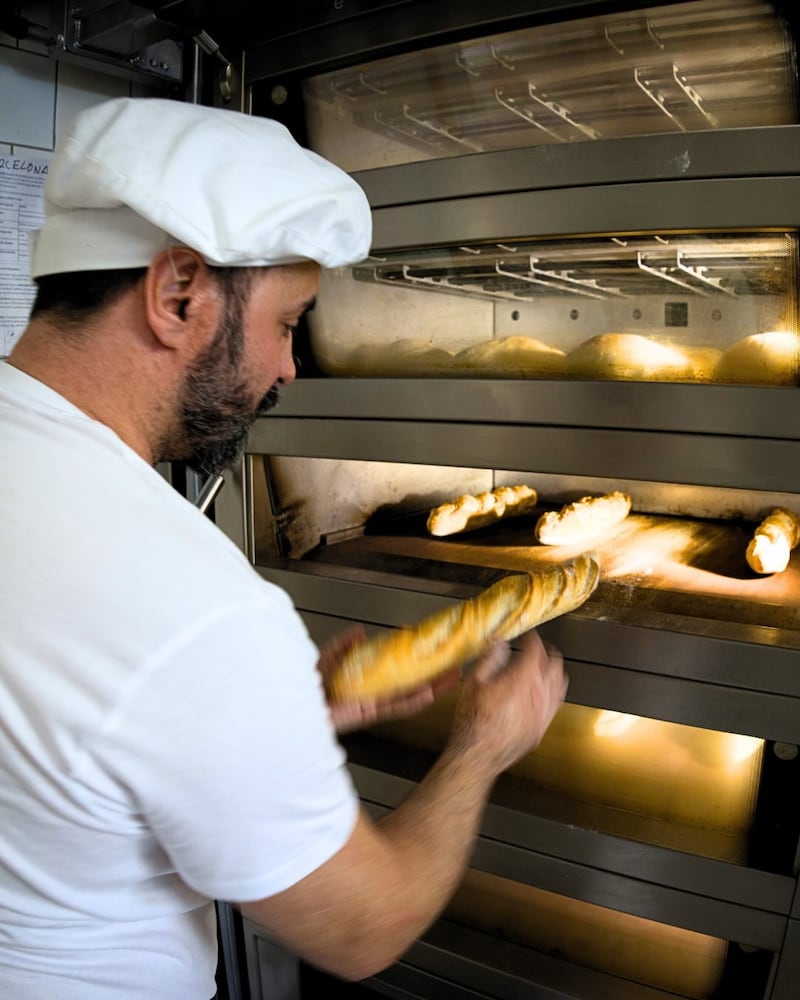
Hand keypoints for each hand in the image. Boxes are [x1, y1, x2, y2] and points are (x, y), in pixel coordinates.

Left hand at [316, 626, 459, 734]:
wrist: (293, 704)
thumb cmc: (304, 687)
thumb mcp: (326, 658)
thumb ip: (343, 646)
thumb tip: (359, 631)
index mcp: (362, 682)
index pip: (394, 674)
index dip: (414, 665)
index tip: (430, 654)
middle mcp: (370, 695)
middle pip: (408, 687)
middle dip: (432, 678)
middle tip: (451, 667)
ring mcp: (371, 705)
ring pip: (409, 697)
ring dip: (432, 689)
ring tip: (450, 678)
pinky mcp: (367, 712)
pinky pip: (395, 707)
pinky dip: (413, 701)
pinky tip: (429, 692)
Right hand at [448, 631, 566, 777]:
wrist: (477, 754)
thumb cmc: (473, 720)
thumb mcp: (474, 682)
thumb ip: (491, 659)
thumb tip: (499, 643)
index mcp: (522, 679)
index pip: (536, 651)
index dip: (534, 640)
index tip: (529, 637)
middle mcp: (538, 694)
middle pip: (555, 664)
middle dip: (548, 652)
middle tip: (539, 649)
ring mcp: (543, 713)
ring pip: (560, 684)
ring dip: (554, 672)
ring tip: (547, 667)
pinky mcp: (541, 728)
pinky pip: (556, 705)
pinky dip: (554, 693)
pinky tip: (547, 693)